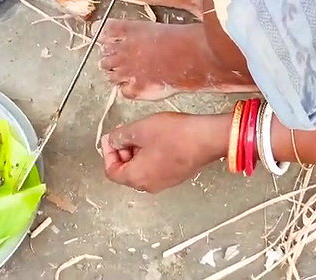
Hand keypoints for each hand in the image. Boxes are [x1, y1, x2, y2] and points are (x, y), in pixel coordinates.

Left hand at [100, 112, 229, 192]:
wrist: (206, 139)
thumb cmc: (174, 135)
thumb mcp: (139, 130)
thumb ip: (120, 136)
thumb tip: (113, 140)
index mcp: (136, 178)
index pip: (111, 171)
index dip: (108, 152)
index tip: (112, 137)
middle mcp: (149, 185)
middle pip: (126, 172)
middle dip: (123, 151)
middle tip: (126, 132)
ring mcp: (164, 183)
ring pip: (141, 170)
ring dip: (137, 152)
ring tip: (143, 132)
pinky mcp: (176, 176)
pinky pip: (155, 168)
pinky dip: (150, 155)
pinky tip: (157, 138)